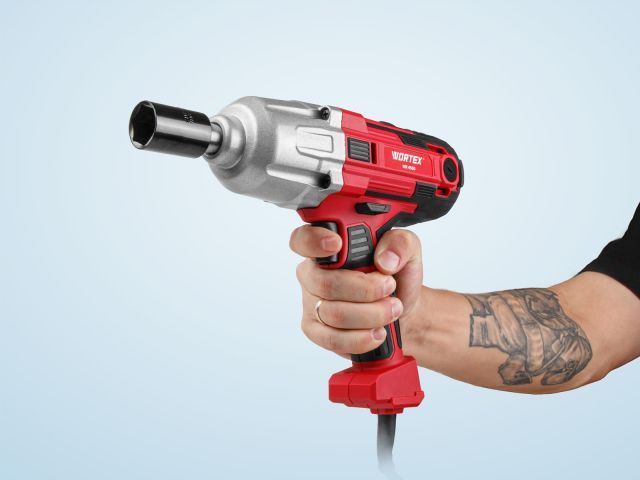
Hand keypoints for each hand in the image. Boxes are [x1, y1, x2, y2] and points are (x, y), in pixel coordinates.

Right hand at [290, 225, 423, 356]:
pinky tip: (378, 331)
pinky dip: (362, 338)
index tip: (337, 245)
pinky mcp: (316, 331)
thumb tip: (384, 259)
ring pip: (334, 313)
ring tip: (392, 309)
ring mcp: (311, 303)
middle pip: (325, 283)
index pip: (304, 239)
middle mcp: (313, 273)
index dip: (314, 241)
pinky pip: (333, 338)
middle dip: (365, 290)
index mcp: (327, 246)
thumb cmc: (397, 277)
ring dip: (371, 315)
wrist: (403, 312)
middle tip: (389, 287)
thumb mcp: (408, 251)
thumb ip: (400, 243)